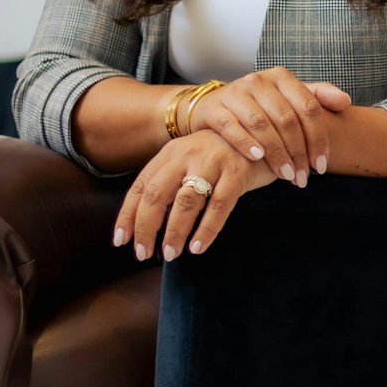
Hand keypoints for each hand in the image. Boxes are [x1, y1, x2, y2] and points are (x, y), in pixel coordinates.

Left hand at [114, 129, 276, 261]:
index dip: (128, 215)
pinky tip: (198, 247)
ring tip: (170, 254)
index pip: (141, 186)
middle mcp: (188, 154)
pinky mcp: (238, 172)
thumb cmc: (224, 155)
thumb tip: (147, 223)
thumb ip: (172, 182)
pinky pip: (219, 205)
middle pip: (157, 194)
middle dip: (146, 227)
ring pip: (186, 201)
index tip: (120, 241)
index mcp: (172, 152)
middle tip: (143, 253)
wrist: (266, 132)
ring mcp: (213, 161)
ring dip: (174, 231)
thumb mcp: (192, 160)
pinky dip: (207, 229)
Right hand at [184, 68, 351, 187]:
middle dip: (298, 152)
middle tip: (302, 178)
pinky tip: (257, 158)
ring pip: (261, 124)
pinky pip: (231, 126)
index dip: (318, 138)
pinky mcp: (214, 107)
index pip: (308, 107)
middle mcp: (259, 81)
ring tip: (286, 175)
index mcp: (282, 78)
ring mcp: (235, 92)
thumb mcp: (288, 99)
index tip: (322, 166)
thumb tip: (345, 101)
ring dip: (276, 153)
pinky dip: (245, 142)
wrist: (212, 107)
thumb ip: (318, 97)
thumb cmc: (259, 107)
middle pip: (286, 119)